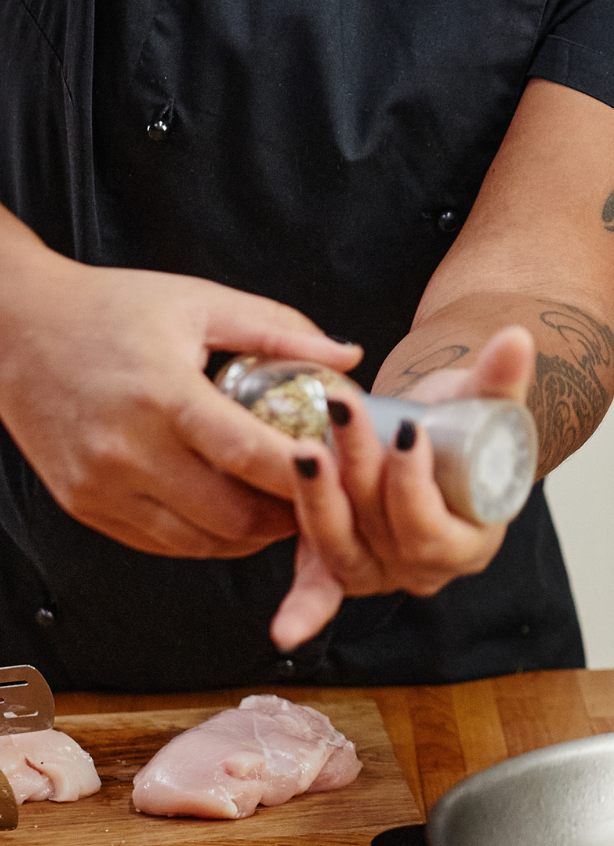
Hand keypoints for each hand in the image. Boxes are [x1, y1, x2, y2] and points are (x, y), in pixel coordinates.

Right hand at [0, 245, 359, 556]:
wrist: (15, 327)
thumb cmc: (112, 309)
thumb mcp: (203, 303)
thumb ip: (281, 332)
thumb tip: (348, 358)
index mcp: (163, 395)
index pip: (249, 454)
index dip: (305, 473)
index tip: (344, 472)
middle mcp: (126, 450)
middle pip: (229, 515)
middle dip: (287, 515)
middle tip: (325, 497)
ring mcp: (99, 485)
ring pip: (196, 541)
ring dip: (249, 535)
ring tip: (286, 509)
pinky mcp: (82, 504)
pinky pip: (158, 541)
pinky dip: (204, 537)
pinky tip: (234, 513)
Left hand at [270, 324, 533, 650]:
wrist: (429, 435)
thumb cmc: (461, 424)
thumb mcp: (483, 401)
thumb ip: (501, 376)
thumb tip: (517, 337)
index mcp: (471, 543)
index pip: (435, 529)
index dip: (416, 488)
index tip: (407, 433)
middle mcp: (423, 571)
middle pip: (382, 534)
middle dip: (359, 472)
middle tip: (343, 413)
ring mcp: (378, 573)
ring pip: (340, 550)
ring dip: (318, 500)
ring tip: (306, 448)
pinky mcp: (335, 566)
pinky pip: (318, 589)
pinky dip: (304, 609)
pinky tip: (283, 631)